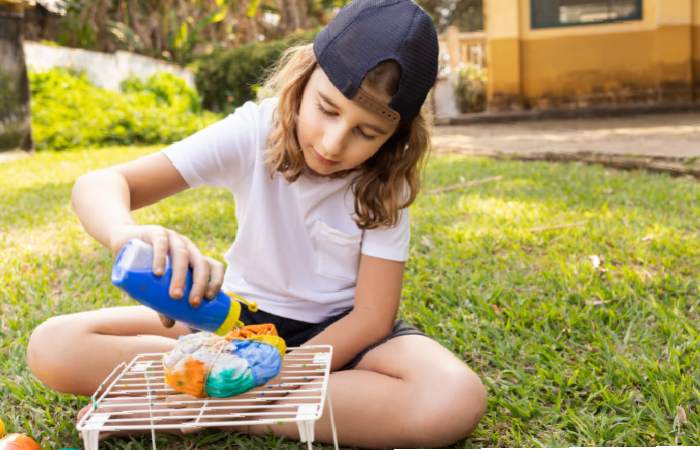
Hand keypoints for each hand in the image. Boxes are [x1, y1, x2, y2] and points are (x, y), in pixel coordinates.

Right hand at [109, 224, 224, 326]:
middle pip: (200, 263)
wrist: (124, 240)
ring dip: (180, 276)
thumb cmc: (146, 265)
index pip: (214, 266)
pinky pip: (161, 243)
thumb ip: (164, 303)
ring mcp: (173, 237)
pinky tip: (158, 273)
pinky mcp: (155, 232)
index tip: (210, 299)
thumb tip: (170, 325)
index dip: (216, 281)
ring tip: (174, 295)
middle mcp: (187, 247)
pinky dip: (161, 258)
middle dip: (200, 284)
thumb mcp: (156, 285)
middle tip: (193, 304)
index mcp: (194, 258)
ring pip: (182, 255)